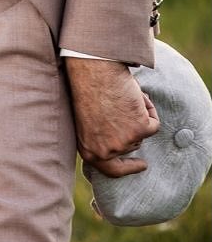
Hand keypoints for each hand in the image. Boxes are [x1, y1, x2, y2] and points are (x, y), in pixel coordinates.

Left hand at [65, 57, 159, 177]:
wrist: (92, 71)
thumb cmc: (87, 89)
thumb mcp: (87, 121)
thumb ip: (100, 137)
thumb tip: (122, 142)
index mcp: (89, 150)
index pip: (112, 170)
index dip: (128, 168)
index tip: (142, 164)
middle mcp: (106, 151)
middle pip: (130, 146)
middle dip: (131, 128)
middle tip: (123, 108)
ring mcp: (124, 142)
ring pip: (142, 133)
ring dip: (137, 116)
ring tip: (121, 97)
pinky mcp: (140, 130)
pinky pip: (154, 123)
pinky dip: (149, 109)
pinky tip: (134, 95)